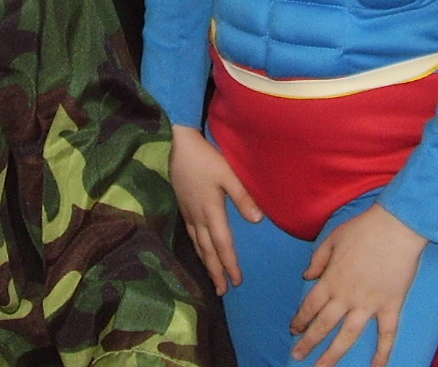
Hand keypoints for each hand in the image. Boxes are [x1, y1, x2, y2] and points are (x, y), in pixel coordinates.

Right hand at [170, 125, 261, 294]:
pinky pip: (190, 234)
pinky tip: (200, 251)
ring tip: (212, 279)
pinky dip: (197, 248)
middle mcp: (198, 216)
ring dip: (206, 263)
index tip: (236, 281)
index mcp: (211, 211)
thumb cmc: (207, 158)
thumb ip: (242, 197)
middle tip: (223, 291)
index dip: (230, 264)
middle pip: (208, 250)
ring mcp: (189, 212)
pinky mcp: (183, 206)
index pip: (223, 244)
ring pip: (198, 245)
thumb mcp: (228, 174)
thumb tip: (257, 220)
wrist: (180, 145)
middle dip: (216, 271)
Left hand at [290, 203, 426, 366]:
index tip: (294, 330)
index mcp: (331, 280)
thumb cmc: (363, 228)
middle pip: (324, 326)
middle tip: (298, 356)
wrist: (396, 226)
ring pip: (348, 337)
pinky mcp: (390, 306)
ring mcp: (369, 304)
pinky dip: (382, 353)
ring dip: (333, 356)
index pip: (310, 306)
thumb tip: (307, 276)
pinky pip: (387, 335)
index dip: (300, 320)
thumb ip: (318, 259)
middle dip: (309, 343)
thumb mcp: (332, 238)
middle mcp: (347, 296)